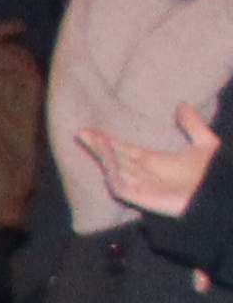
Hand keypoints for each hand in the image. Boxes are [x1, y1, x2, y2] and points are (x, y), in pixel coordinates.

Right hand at [86, 105, 220, 220]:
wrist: (221, 194)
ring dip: (103, 156)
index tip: (90, 130)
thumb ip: (192, 124)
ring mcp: (143, 187)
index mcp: (155, 162)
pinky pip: (120, 186)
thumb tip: (182, 104)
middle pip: (115, 158)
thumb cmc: (215, 174)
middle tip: (83, 132)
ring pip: (114, 170)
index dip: (107, 140)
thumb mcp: (205, 143)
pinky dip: (112, 173)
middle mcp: (145, 174)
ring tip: (94, 140)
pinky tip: (108, 159)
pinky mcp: (143, 198)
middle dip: (99, 146)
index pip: (124, 150)